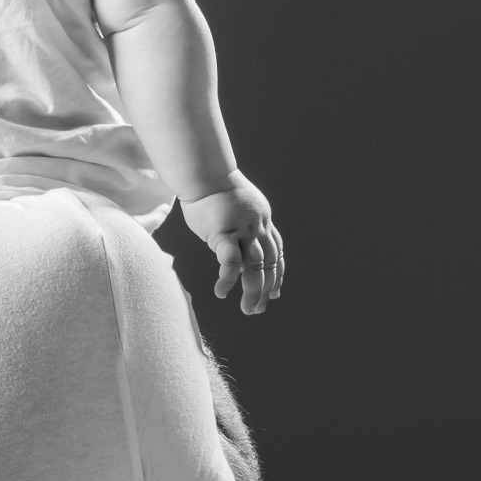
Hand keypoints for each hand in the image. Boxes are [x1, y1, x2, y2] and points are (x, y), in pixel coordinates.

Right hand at [182, 172, 282, 314]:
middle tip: (259, 308)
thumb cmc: (210, 186)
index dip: (277, 274)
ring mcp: (243, 231)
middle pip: (270, 264)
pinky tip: (222, 292)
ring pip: (256, 267)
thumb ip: (237, 224)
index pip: (277, 253)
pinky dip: (229, 279)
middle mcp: (258, 228)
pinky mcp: (224, 233)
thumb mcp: (233, 206)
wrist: (203, 171)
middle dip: (267, 289)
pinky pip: (231, 261)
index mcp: (262, 221)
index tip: (275, 293)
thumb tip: (228, 239)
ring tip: (248, 309)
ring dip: (254, 291)